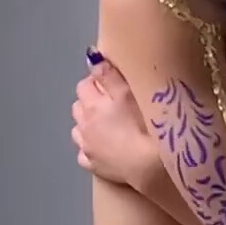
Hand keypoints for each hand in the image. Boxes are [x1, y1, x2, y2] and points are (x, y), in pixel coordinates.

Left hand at [71, 55, 150, 186]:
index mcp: (92, 105)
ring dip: (87, 125)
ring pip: (78, 130)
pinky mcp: (93, 166)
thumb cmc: (142, 125)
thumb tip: (91, 58)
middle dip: (89, 102)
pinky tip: (103, 149)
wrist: (147, 165)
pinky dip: (90, 149)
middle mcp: (83, 125)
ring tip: (107, 127)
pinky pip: (84, 154)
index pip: (84, 85)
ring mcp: (86, 148)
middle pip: (78, 107)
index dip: (96, 82)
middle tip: (111, 105)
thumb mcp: (128, 93)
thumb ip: (108, 74)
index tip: (112, 85)